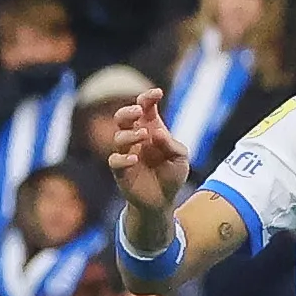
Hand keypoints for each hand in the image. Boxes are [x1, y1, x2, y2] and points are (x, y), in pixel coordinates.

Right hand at [108, 88, 192, 220]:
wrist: (162, 202)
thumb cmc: (171, 176)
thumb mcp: (181, 159)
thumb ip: (172, 145)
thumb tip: (158, 132)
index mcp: (151, 130)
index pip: (145, 108)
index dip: (148, 98)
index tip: (158, 93)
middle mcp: (136, 139)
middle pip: (123, 118)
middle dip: (128, 111)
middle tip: (138, 111)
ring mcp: (126, 153)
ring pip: (118, 137)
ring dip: (129, 134)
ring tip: (143, 135)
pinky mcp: (120, 171)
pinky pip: (115, 160)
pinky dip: (123, 158)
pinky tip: (134, 159)